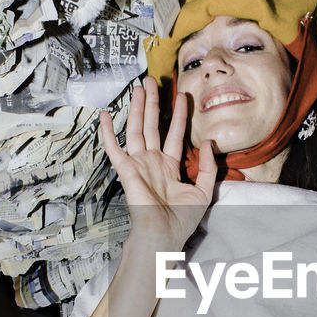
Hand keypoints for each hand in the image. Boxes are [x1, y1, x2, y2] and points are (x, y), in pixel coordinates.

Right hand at [99, 77, 216, 249]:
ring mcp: (138, 164)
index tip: (181, 95)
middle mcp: (153, 162)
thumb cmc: (182, 220)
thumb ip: (209, 166)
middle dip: (154, 103)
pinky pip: (114, 148)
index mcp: (170, 167)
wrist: (163, 235)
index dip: (179, 115)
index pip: (174, 134)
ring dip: (137, 108)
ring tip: (138, 87)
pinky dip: (108, 132)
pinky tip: (105, 114)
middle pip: (153, 126)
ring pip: (137, 129)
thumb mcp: (204, 191)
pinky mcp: (126, 170)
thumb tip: (210, 142)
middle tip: (153, 81)